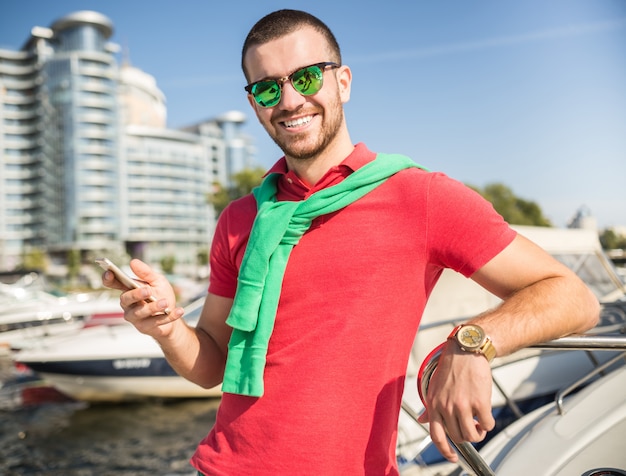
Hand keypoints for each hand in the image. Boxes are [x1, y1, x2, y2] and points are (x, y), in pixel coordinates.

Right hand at [102, 258, 183, 337]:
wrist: (171, 313)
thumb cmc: (161, 295)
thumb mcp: (157, 281)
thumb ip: (146, 273)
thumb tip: (133, 262)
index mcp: (128, 290)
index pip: (113, 284)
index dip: (108, 279)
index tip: (110, 272)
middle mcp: (128, 304)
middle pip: (126, 299)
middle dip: (136, 295)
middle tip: (148, 290)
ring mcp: (135, 317)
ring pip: (140, 313)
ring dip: (153, 307)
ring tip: (165, 302)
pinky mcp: (145, 327)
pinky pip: (157, 322)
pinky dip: (169, 316)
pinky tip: (179, 310)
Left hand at [417, 341, 494, 461]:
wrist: (465, 350)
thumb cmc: (450, 368)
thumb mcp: (434, 387)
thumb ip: (430, 406)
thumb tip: (421, 420)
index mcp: (434, 404)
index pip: (436, 436)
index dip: (445, 451)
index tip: (453, 458)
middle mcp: (446, 407)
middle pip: (458, 437)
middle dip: (466, 437)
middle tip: (472, 428)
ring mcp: (463, 405)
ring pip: (472, 435)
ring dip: (479, 434)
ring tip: (480, 424)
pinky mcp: (479, 401)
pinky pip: (487, 424)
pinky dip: (489, 424)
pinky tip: (486, 414)